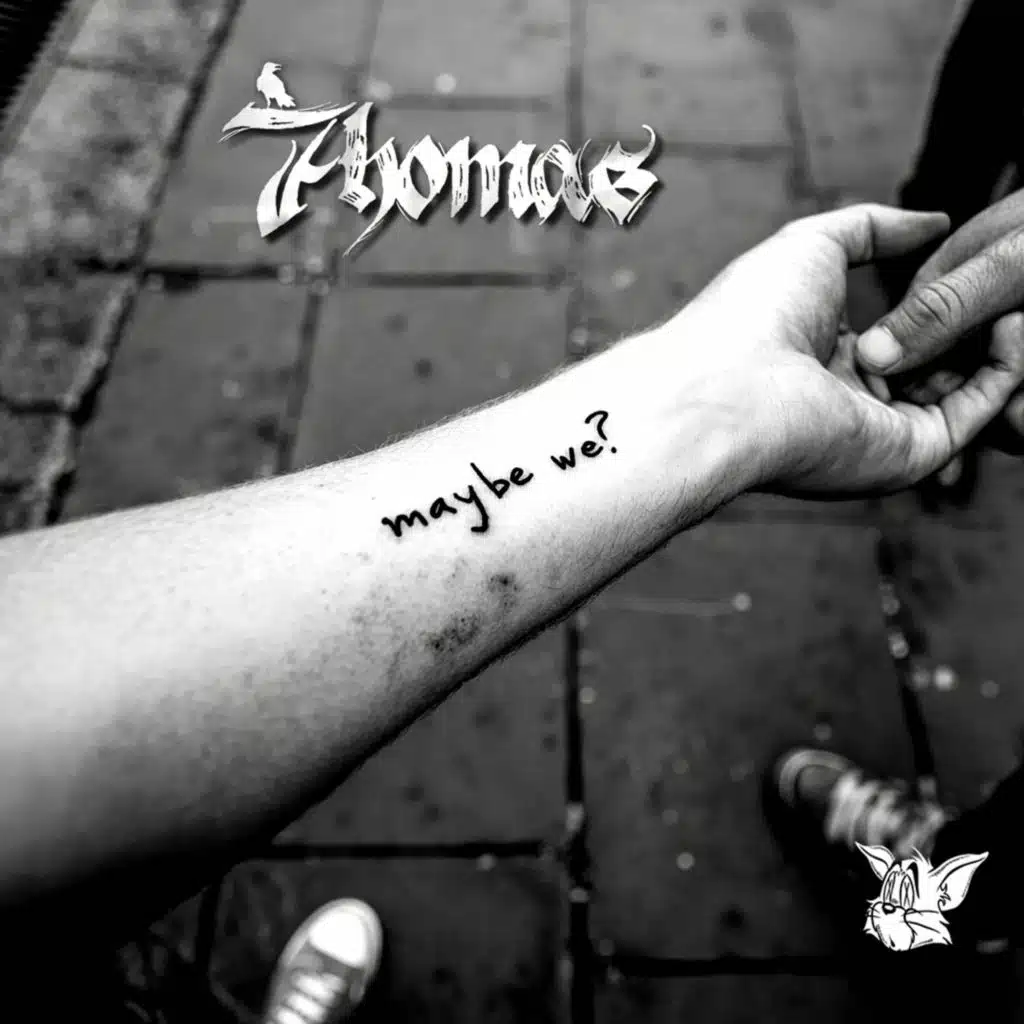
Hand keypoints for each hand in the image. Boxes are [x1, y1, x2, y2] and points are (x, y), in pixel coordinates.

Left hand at [676, 203, 1023, 495]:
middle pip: (939, 361)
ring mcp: (882, 429)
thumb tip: (932, 222)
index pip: (902, 331)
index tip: (978, 264)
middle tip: (1015, 283)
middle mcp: (853, 398)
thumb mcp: (814, 246)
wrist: (726, 387)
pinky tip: (1014, 321)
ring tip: (1022, 294)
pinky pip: (976, 411)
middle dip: (979, 320)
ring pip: (966, 386)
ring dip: (1003, 340)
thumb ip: (874, 230)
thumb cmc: (750, 317)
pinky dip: (1007, 367)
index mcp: (824, 355)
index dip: (942, 298)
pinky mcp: (908, 455)